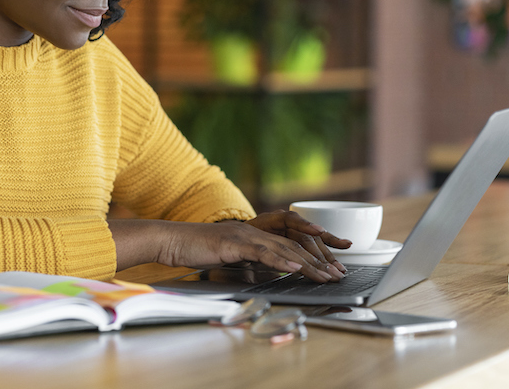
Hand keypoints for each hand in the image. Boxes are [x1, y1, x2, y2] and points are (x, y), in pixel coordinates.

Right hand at [152, 219, 346, 282]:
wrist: (170, 240)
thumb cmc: (195, 251)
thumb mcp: (227, 260)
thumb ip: (247, 265)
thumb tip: (264, 277)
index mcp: (255, 234)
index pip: (290, 245)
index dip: (313, 257)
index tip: (330, 270)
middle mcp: (254, 231)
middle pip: (293, 246)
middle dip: (319, 261)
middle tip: (338, 274)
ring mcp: (245, 234)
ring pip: (283, 248)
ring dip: (307, 263)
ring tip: (326, 275)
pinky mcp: (234, 243)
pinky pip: (263, 252)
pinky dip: (281, 260)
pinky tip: (296, 268)